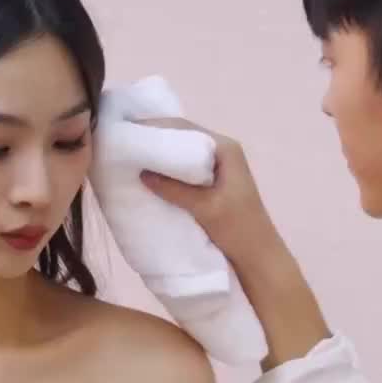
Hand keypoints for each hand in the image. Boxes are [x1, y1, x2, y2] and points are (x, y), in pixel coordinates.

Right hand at [137, 118, 280, 269]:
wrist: (258, 256)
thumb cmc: (239, 229)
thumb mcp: (205, 208)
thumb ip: (175, 189)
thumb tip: (142, 172)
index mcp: (225, 149)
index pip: (184, 128)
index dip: (155, 126)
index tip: (127, 129)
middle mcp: (221, 151)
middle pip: (182, 136)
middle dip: (154, 139)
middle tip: (123, 142)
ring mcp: (217, 166)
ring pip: (182, 153)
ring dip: (159, 154)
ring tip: (129, 157)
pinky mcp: (211, 181)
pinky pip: (184, 168)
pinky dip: (167, 169)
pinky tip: (149, 175)